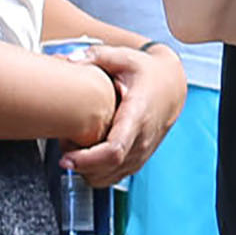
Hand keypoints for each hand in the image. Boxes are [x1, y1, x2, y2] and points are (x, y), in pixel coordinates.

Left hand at [63, 38, 184, 185]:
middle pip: (107, 169)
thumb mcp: (123, 57)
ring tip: (73, 149)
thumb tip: (67, 60)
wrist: (171, 85)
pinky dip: (96, 172)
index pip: (114, 150)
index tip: (66, 158)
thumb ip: (94, 57)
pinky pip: (114, 177)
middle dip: (80, 165)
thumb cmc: (147, 72)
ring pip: (109, 178)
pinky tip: (86, 155)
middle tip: (63, 147)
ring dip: (86, 171)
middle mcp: (142, 139)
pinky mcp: (139, 159)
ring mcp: (142, 153)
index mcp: (137, 115)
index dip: (87, 160)